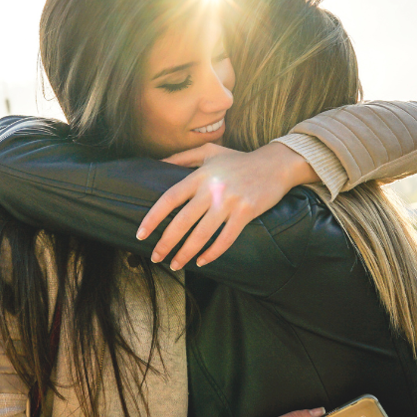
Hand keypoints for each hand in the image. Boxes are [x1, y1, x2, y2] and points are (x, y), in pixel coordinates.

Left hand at [136, 142, 316, 269]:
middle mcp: (212, 189)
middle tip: (155, 257)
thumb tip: (157, 164)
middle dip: (166, 242)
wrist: (275, 164)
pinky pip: (225, 239)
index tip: (141, 234)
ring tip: (175, 264)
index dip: (153, 218)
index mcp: (200, 175)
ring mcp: (229, 202)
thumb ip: (182, 157)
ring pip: (202, 234)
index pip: (169, 198)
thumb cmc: (239, 160)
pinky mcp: (246, 212)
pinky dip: (212, 253)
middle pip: (182, 221)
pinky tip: (202, 261)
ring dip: (186, 253)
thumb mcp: (209, 152)